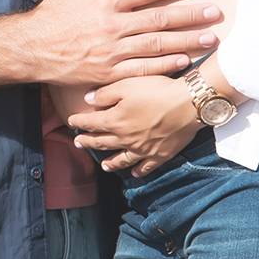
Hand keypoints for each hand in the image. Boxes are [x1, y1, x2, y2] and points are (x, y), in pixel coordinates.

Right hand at [24, 0, 219, 87]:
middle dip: (190, 15)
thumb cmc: (55, 12)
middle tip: (215, 12)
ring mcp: (111, 51)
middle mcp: (112, 26)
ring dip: (186, 41)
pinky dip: (165, 65)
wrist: (32, 48)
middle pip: (159, 19)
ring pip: (156, 45)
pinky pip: (142, 70)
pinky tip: (184, 60)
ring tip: (210, 38)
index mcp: (106, 1)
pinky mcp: (109, 72)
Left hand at [69, 75, 201, 176]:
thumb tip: (87, 100)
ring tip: (103, 165)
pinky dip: (138, 171)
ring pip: (121, 159)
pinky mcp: (160, 154)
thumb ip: (105, 94)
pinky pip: (146, 167)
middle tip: (78, 144)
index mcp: (115, 121)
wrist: (188, 103)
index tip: (71, 122)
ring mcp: (143, 150)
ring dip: (110, 163)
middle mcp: (126, 139)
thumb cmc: (157, 90)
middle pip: (102, 143)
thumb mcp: (126, 85)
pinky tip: (134, 173)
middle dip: (88, 143)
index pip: (91, 124)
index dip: (79, 123)